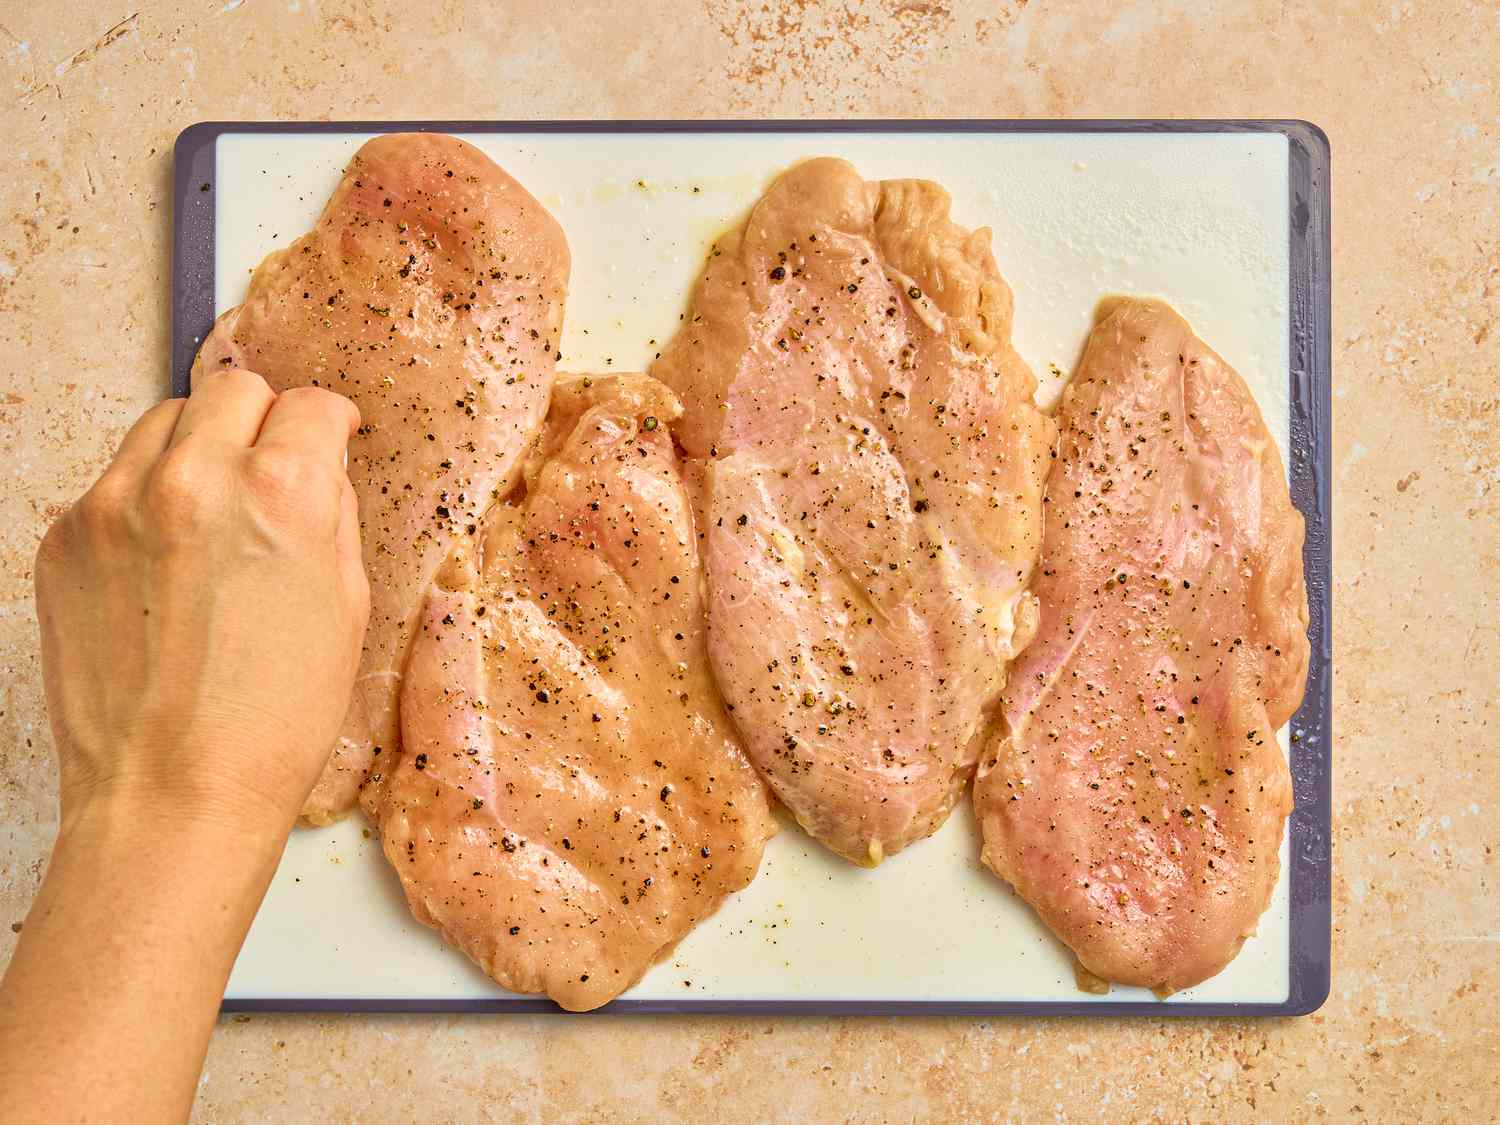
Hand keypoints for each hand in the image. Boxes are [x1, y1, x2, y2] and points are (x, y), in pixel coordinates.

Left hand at [34, 368, 368, 836]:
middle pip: (231, 388)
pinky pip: (113, 482)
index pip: (308, 405)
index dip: (329, 422)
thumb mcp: (344, 607)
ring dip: (198, 448)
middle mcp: (194, 478)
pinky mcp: (65, 537)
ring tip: (213, 516)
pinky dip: (145, 500)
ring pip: (163, 422)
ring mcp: (115, 503)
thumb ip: (331, 516)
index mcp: (281, 492)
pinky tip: (166, 565)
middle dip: (262, 418)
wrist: (173, 793)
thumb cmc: (271, 720)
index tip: (329, 436)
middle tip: (272, 464)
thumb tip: (318, 470)